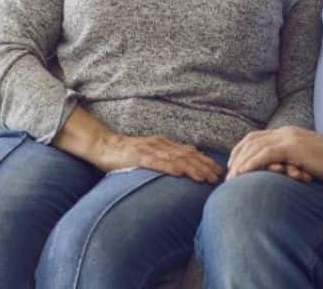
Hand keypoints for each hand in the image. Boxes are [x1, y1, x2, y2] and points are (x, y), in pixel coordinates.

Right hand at [95, 132, 223, 183]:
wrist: (104, 145)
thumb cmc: (127, 151)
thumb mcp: (152, 149)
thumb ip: (169, 152)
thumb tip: (189, 155)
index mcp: (164, 144)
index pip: (189, 152)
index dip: (205, 161)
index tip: (218, 170)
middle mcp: (160, 145)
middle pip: (187, 155)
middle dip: (204, 166)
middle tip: (217, 177)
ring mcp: (150, 150)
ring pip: (175, 159)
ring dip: (192, 168)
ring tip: (204, 178)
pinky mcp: (138, 156)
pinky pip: (156, 162)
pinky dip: (169, 167)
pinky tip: (179, 173)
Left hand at [227, 127, 322, 182]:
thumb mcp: (304, 158)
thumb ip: (289, 159)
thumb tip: (277, 171)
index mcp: (286, 133)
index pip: (256, 137)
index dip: (241, 150)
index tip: (233, 164)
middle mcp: (284, 132)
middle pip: (252, 141)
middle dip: (237, 157)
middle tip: (228, 174)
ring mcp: (288, 138)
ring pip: (256, 146)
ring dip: (241, 162)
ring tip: (232, 178)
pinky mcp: (293, 147)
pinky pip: (266, 154)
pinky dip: (251, 163)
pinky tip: (243, 173)